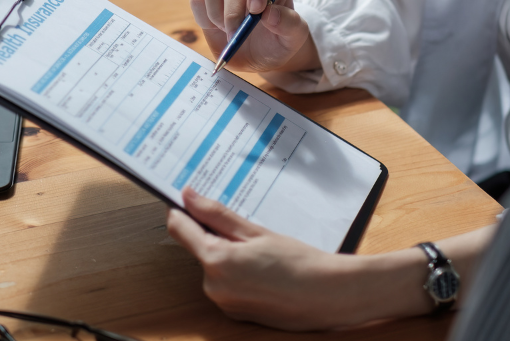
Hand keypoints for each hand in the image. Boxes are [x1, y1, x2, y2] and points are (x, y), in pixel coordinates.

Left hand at [166, 188, 383, 330]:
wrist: (330, 296)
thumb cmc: (299, 263)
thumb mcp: (256, 232)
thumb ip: (217, 215)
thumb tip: (188, 197)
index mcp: (216, 261)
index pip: (179, 228)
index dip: (181, 209)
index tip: (187, 198)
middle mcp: (213, 286)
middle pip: (198, 247)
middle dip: (215, 234)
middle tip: (245, 226)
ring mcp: (224, 303)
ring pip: (214, 266)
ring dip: (227, 254)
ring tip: (261, 250)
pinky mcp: (235, 313)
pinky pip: (226, 284)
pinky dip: (237, 273)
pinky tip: (263, 268)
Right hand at [189, 0, 317, 73]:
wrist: (261, 57)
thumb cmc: (279, 41)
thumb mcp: (294, 37)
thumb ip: (289, 24)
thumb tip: (270, 13)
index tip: (257, 10)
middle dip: (234, 10)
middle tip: (238, 34)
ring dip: (217, 13)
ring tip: (231, 32)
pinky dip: (205, 18)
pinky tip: (219, 30)